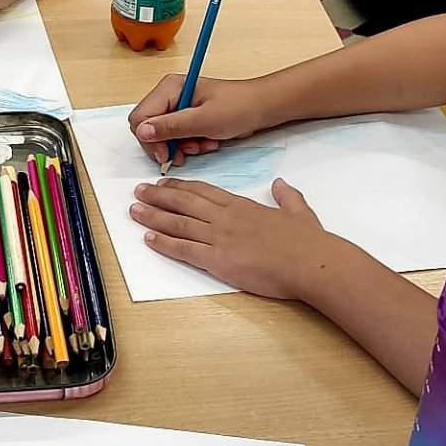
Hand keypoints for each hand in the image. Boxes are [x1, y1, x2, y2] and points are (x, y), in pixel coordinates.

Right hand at [127, 74, 270, 166]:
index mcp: (169, 87)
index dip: (150, 140)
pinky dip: (189, 145)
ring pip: (162, 136)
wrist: (263, 108)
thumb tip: (142, 132)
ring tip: (202, 145)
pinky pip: (176, 137)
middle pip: (148, 128)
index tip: (167, 154)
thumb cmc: (239, 107)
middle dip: (166, 145)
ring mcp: (177, 106)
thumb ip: (171, 126)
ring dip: (181, 146)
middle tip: (186, 153)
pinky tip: (206, 143)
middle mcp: (169, 95)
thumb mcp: (204, 120)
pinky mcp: (186, 118)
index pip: (140, 118)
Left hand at [130, 177, 338, 299]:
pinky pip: (183, 250)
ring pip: (178, 223)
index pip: (204, 191)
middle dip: (158, 195)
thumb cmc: (308, 241)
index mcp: (242, 206)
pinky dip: (163, 244)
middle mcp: (226, 218)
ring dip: (153, 216)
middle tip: (138, 190)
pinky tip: (147, 238)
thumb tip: (280, 184)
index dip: (181, 186)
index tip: (165, 183)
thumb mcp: (299, 210)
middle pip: (184, 202)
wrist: (311, 262)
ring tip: (134, 210)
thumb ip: (286, 196)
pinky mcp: (218, 260)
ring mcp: (220, 238)